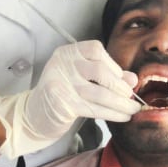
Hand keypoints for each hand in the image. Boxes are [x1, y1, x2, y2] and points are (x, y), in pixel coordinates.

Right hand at [0, 40, 140, 157]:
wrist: (34, 114)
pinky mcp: (62, 104)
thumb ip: (107, 74)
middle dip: (120, 86)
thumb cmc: (63, 93)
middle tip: (131, 98)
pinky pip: (94, 108)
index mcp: (67, 52)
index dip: (113, 64)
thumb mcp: (82, 78)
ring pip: (100, 92)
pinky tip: (122, 117)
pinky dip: (113, 113)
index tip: (123, 79)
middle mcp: (62, 64)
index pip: (95, 49)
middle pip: (100, 71)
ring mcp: (60, 84)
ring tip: (133, 110)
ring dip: (121, 104)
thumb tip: (133, 79)